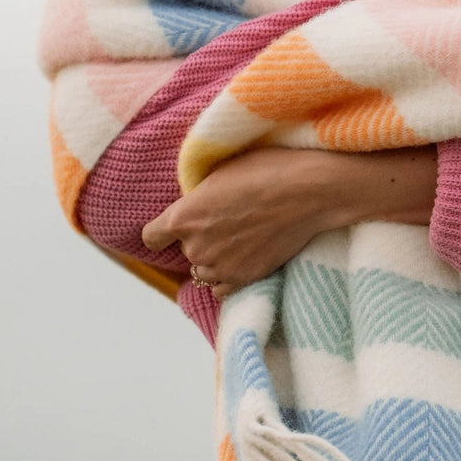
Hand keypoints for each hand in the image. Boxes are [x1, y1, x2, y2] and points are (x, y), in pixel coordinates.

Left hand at [141, 148, 341, 298]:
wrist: (309, 192)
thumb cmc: (267, 171)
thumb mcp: (221, 171)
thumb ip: (200, 196)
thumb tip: (196, 203)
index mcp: (183, 216)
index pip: (151, 237)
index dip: (162, 232)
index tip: (172, 229)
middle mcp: (195, 247)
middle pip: (183, 251)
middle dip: (200, 239)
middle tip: (226, 222)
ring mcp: (220, 267)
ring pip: (202, 272)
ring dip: (214, 260)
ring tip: (238, 242)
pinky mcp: (245, 279)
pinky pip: (221, 289)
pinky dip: (228, 278)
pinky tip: (243, 259)